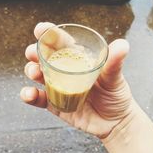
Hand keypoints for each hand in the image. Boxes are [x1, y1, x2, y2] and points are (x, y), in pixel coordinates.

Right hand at [20, 22, 133, 138]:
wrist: (115, 123)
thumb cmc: (116, 95)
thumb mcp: (115, 78)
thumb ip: (115, 63)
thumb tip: (122, 44)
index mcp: (78, 59)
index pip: (61, 43)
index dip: (49, 34)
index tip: (40, 29)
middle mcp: (65, 71)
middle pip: (44, 57)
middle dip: (34, 51)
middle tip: (32, 52)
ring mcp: (58, 87)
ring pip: (38, 75)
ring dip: (31, 71)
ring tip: (34, 73)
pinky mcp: (54, 104)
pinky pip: (38, 99)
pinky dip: (30, 96)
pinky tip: (29, 94)